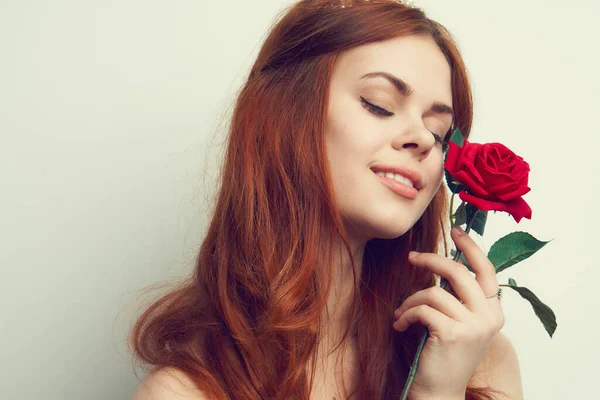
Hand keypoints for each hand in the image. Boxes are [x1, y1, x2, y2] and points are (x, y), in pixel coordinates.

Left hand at [392, 226, 504, 398]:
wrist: (439, 390)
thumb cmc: (444, 353)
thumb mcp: (459, 322)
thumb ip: (459, 297)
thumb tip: (443, 263)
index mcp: (493, 311)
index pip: (487, 270)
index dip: (471, 247)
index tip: (455, 231)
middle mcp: (489, 317)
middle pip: (458, 272)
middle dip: (430, 260)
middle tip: (411, 257)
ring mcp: (473, 326)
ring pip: (433, 292)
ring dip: (410, 301)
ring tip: (401, 313)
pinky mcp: (452, 333)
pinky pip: (422, 309)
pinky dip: (405, 315)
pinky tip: (399, 326)